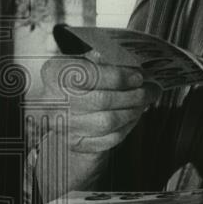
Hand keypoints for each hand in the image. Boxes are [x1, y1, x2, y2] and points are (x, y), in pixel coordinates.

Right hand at [38, 51, 155, 157]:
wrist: (66, 111)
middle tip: (151, 90)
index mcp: (54, 73)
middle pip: (102, 100)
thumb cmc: (81, 82)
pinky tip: (133, 116)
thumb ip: (107, 59)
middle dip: (133, 95)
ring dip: (133, 111)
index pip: (89, 75)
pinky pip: (110, 138)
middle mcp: (52, 101)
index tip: (138, 77)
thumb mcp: (88, 63)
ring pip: (108, 122)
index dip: (118, 77)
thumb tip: (135, 64)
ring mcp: (63, 125)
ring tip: (144, 102)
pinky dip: (127, 127)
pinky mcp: (76, 143)